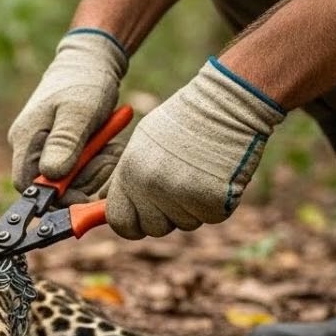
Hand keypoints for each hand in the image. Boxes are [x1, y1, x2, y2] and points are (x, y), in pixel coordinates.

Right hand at [9, 29, 126, 204]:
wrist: (91, 61)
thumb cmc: (84, 82)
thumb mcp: (79, 111)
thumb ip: (64, 143)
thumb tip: (52, 177)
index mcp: (26, 138)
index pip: (27, 186)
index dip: (55, 196)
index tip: (86, 190)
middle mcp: (29, 146)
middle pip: (50, 187)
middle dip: (84, 180)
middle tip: (108, 158)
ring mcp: (44, 147)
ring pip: (68, 180)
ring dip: (94, 170)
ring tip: (112, 148)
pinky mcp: (60, 147)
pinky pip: (77, 169)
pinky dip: (96, 163)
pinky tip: (108, 146)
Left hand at [102, 58, 285, 238]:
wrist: (225, 106)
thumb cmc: (182, 122)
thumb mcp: (142, 143)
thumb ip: (125, 179)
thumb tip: (110, 205)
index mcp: (130, 173)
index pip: (120, 222)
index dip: (131, 223)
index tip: (140, 218)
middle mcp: (153, 189)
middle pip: (153, 228)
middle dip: (164, 215)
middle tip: (177, 188)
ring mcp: (183, 197)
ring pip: (184, 224)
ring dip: (190, 207)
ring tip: (198, 172)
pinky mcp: (213, 203)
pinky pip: (209, 217)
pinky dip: (214, 203)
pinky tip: (216, 176)